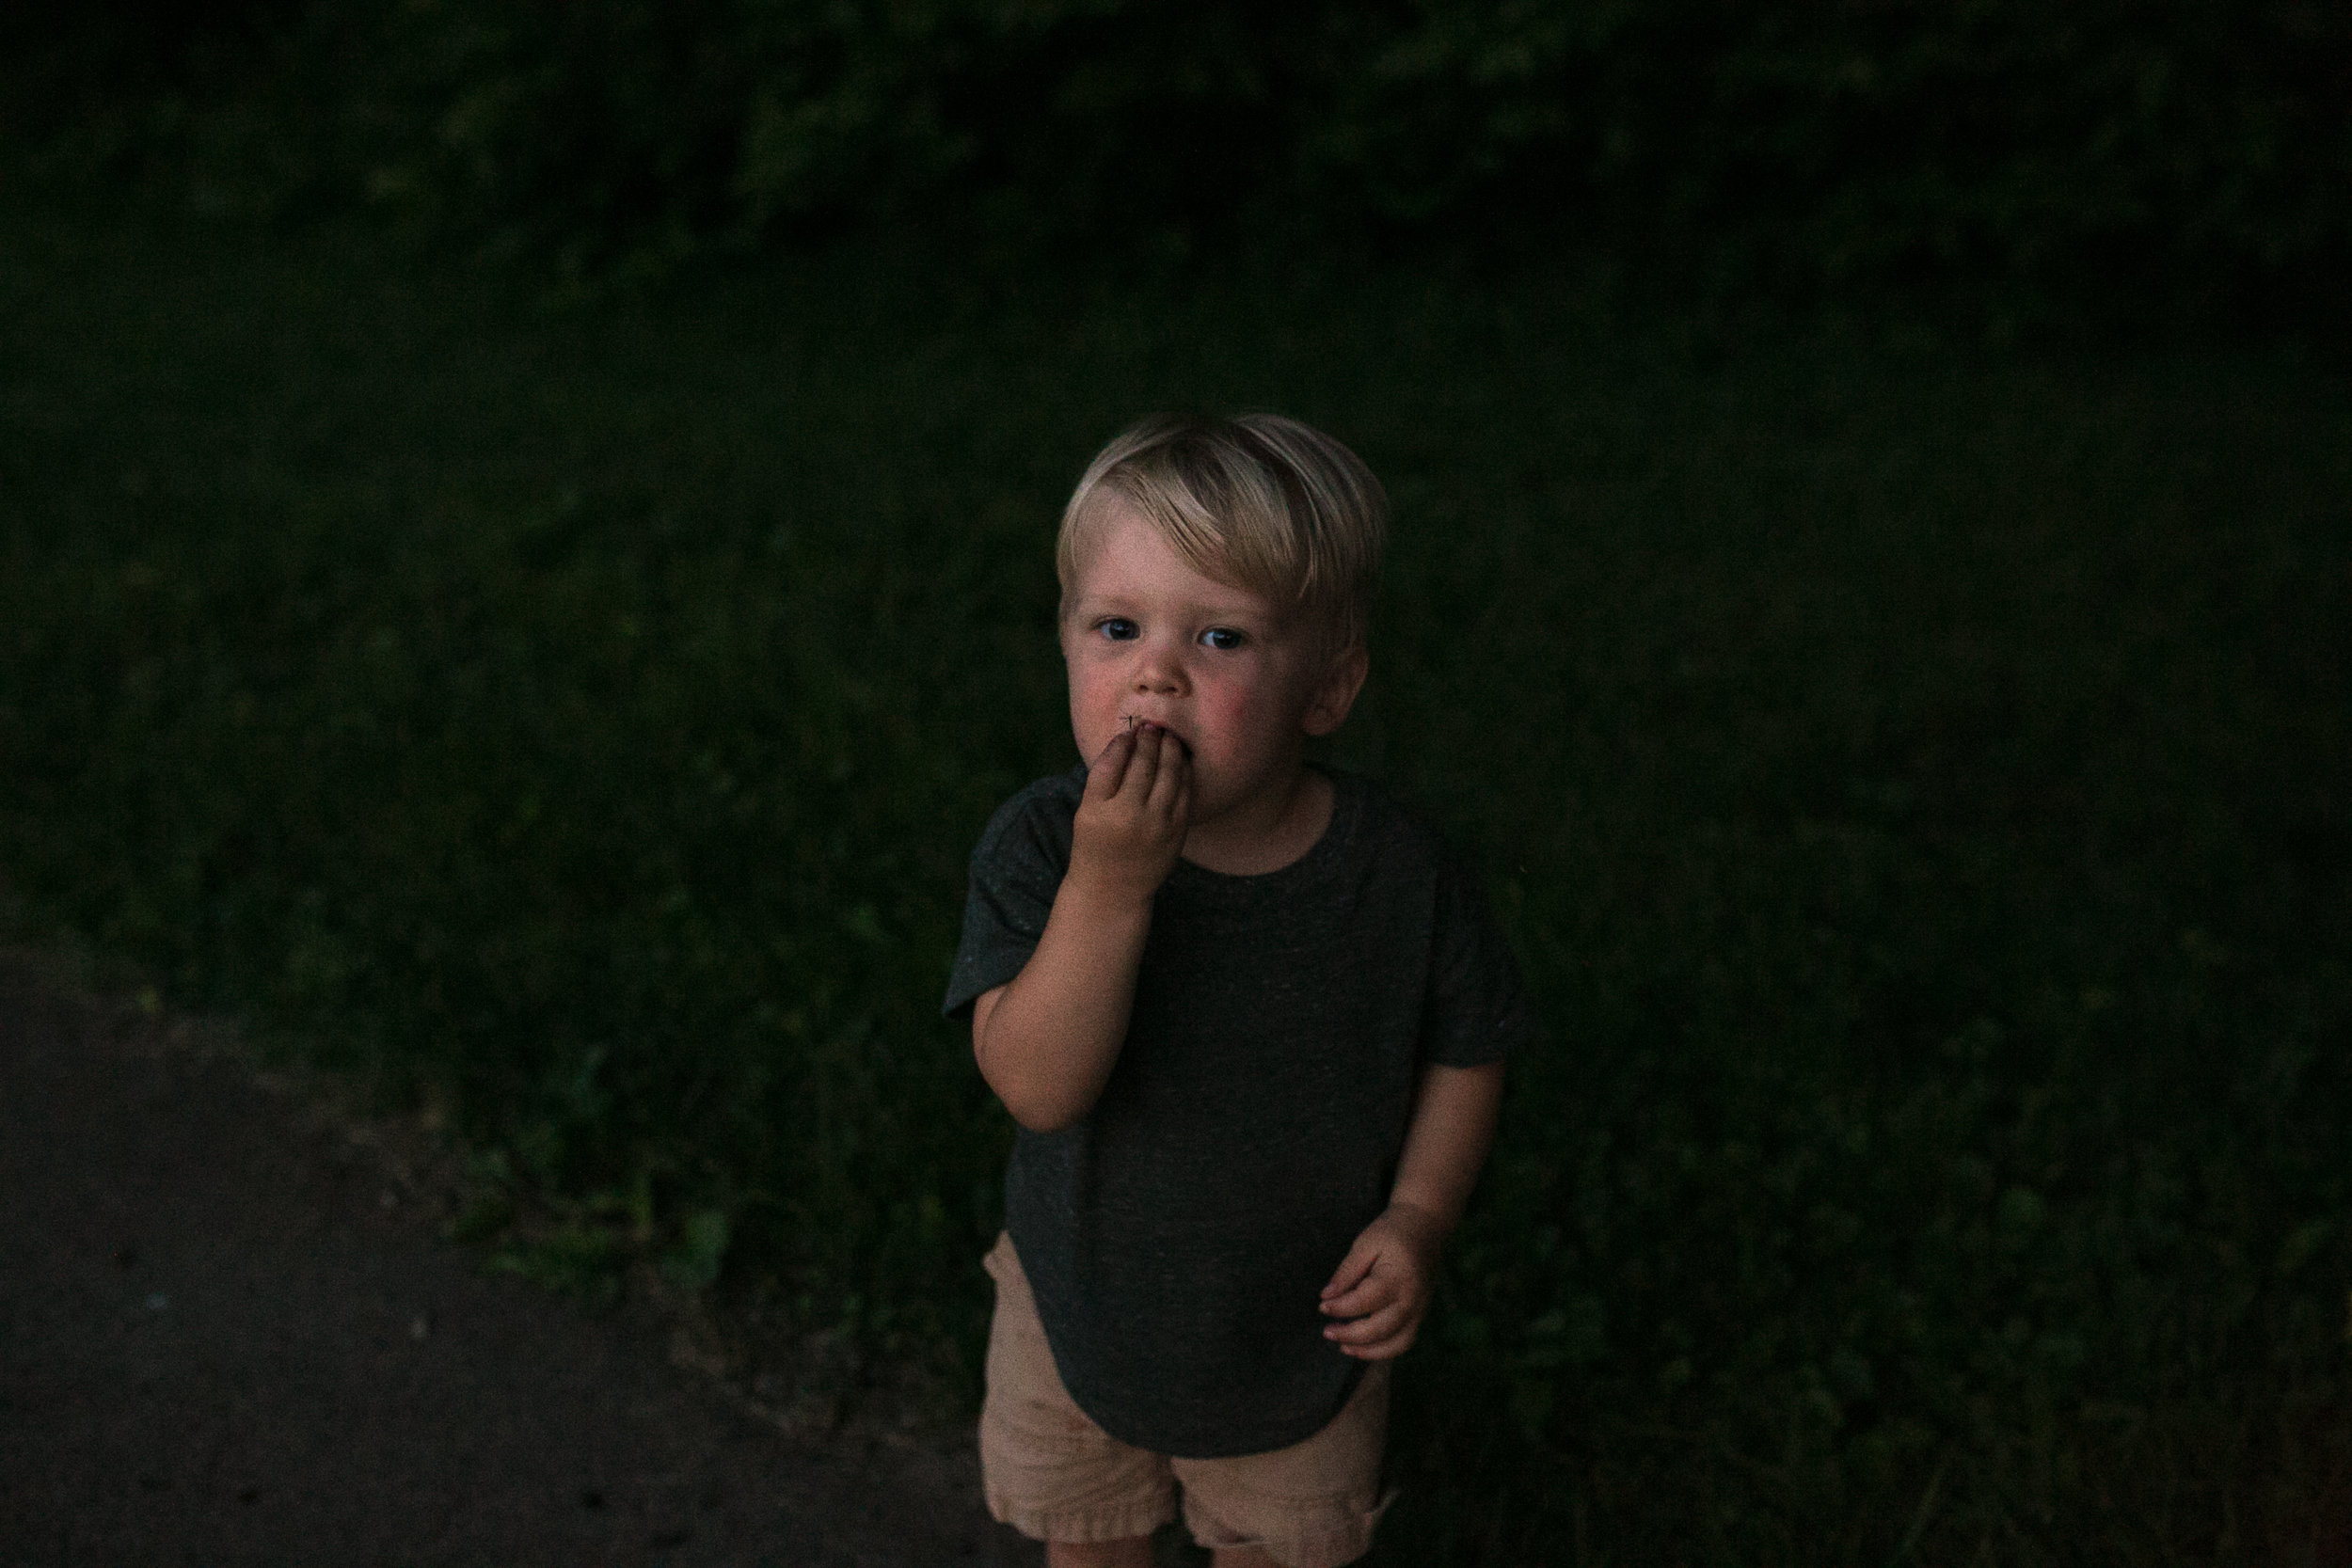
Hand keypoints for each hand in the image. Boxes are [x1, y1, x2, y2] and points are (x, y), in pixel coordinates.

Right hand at [1068, 722, 1190, 905]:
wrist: (1114, 889)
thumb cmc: (1096, 844)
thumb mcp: (1086, 812)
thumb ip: (1103, 778)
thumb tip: (1127, 739)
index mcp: (1098, 809)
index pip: (1111, 763)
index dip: (1122, 742)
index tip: (1128, 732)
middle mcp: (1128, 816)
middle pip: (1143, 764)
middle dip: (1149, 740)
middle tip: (1152, 728)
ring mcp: (1157, 825)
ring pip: (1169, 774)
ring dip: (1171, 750)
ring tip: (1169, 738)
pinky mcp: (1177, 832)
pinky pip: (1185, 792)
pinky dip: (1184, 772)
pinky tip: (1181, 761)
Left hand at [1318, 1201, 1446, 1359]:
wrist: (1427, 1226)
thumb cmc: (1392, 1232)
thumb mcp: (1365, 1244)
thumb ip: (1347, 1272)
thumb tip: (1327, 1296)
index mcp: (1397, 1277)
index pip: (1364, 1302)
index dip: (1340, 1308)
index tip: (1322, 1305)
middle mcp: (1412, 1299)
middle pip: (1379, 1329)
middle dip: (1349, 1335)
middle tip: (1327, 1331)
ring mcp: (1420, 1310)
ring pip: (1396, 1344)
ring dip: (1368, 1351)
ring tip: (1343, 1347)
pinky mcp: (1422, 1315)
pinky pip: (1405, 1341)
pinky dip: (1385, 1350)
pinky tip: (1364, 1346)